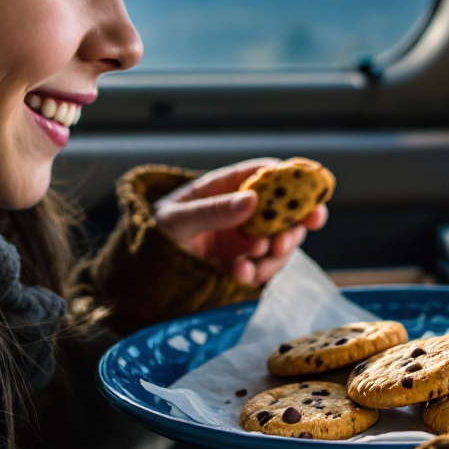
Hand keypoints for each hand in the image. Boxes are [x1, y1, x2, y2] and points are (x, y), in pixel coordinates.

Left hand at [152, 158, 327, 286]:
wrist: (138, 272)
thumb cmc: (153, 232)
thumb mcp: (176, 220)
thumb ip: (212, 211)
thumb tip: (252, 200)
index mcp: (226, 187)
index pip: (266, 174)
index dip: (293, 181)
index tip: (309, 196)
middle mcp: (242, 211)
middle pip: (284, 211)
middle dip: (292, 226)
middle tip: (283, 243)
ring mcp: (245, 238)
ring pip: (280, 242)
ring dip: (275, 255)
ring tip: (249, 266)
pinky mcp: (243, 264)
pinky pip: (265, 268)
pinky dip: (258, 274)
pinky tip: (238, 274)